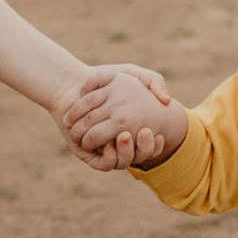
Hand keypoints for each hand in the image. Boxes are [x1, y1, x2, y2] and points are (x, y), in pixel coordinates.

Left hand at [46, 63, 172, 170]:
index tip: (157, 132)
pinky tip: (110, 143)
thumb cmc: (101, 78)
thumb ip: (153, 81)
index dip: (156, 144)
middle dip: (145, 148)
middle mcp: (118, 142)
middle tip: (147, 132)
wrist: (70, 84)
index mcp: (132, 130)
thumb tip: (167, 100)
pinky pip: (105, 164)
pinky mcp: (89, 154)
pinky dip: (110, 157)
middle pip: (139, 156)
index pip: (150, 146)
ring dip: (128, 153)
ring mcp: (104, 149)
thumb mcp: (130, 73)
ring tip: (126, 136)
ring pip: (123, 162)